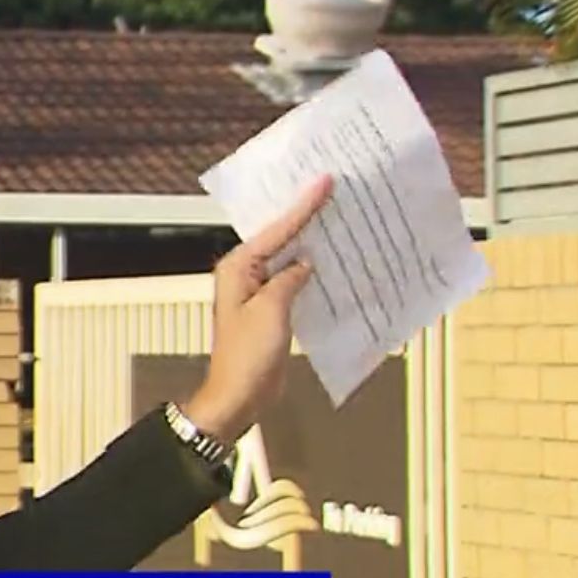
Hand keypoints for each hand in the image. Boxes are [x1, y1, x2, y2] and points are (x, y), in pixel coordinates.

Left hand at [185, 175, 333, 441]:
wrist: (239, 396)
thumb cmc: (248, 356)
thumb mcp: (272, 312)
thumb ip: (289, 280)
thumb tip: (305, 262)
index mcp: (238, 267)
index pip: (277, 229)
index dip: (303, 205)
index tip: (325, 181)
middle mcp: (245, 274)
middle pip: (281, 237)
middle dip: (307, 217)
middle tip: (334, 191)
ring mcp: (258, 291)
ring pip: (289, 257)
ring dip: (312, 243)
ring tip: (340, 220)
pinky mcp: (271, 309)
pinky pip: (293, 281)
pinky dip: (313, 272)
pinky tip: (333, 263)